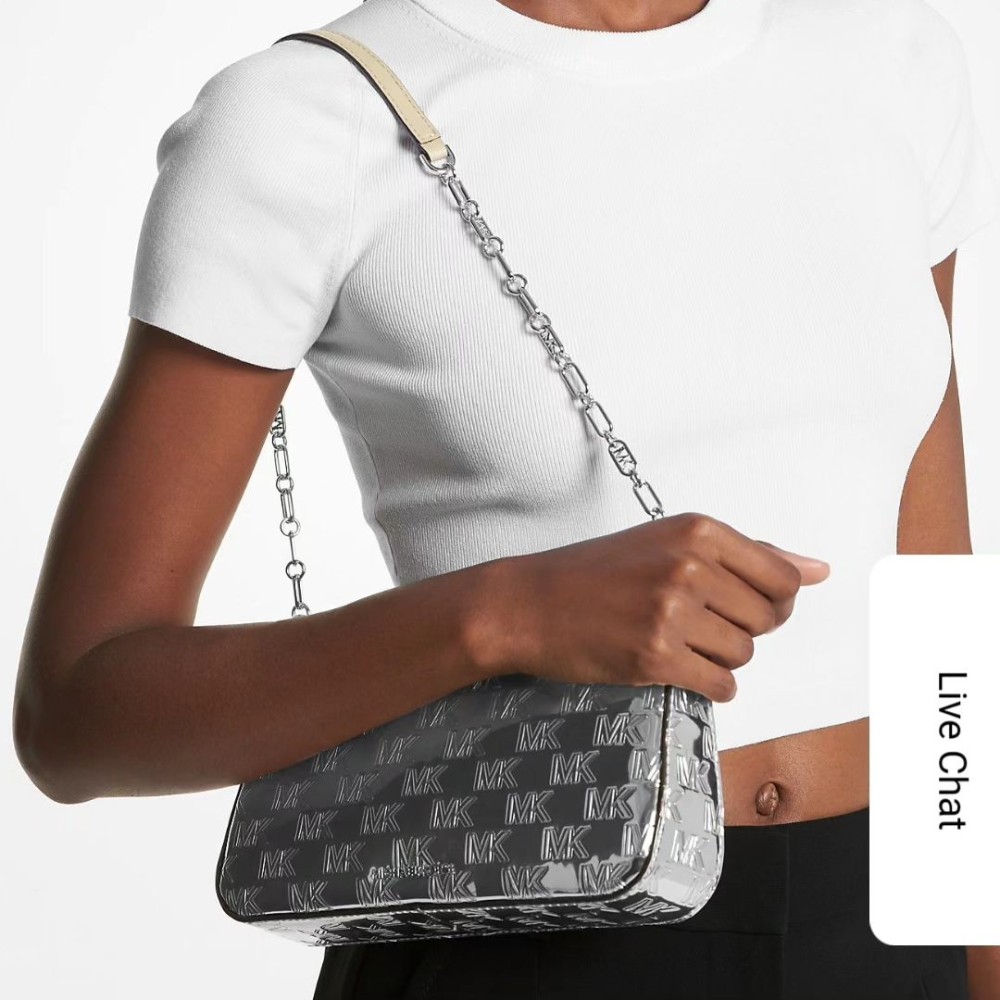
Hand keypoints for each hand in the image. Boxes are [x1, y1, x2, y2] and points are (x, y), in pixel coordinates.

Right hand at [474, 511, 829, 702]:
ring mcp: (671, 612)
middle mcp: (689, 566)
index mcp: (698, 530)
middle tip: (698, 622)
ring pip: (745, 654)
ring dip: (720, 657)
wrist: (530, 603)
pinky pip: (721, 684)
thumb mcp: (670, 542)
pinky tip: (674, 664)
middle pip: (768, 619)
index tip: (742, 604)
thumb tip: (818, 569)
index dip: (773, 600)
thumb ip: (748, 554)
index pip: (784, 577)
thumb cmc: (596, 573)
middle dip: (742, 629)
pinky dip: (707, 682)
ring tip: (678, 640)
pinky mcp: (655, 656)